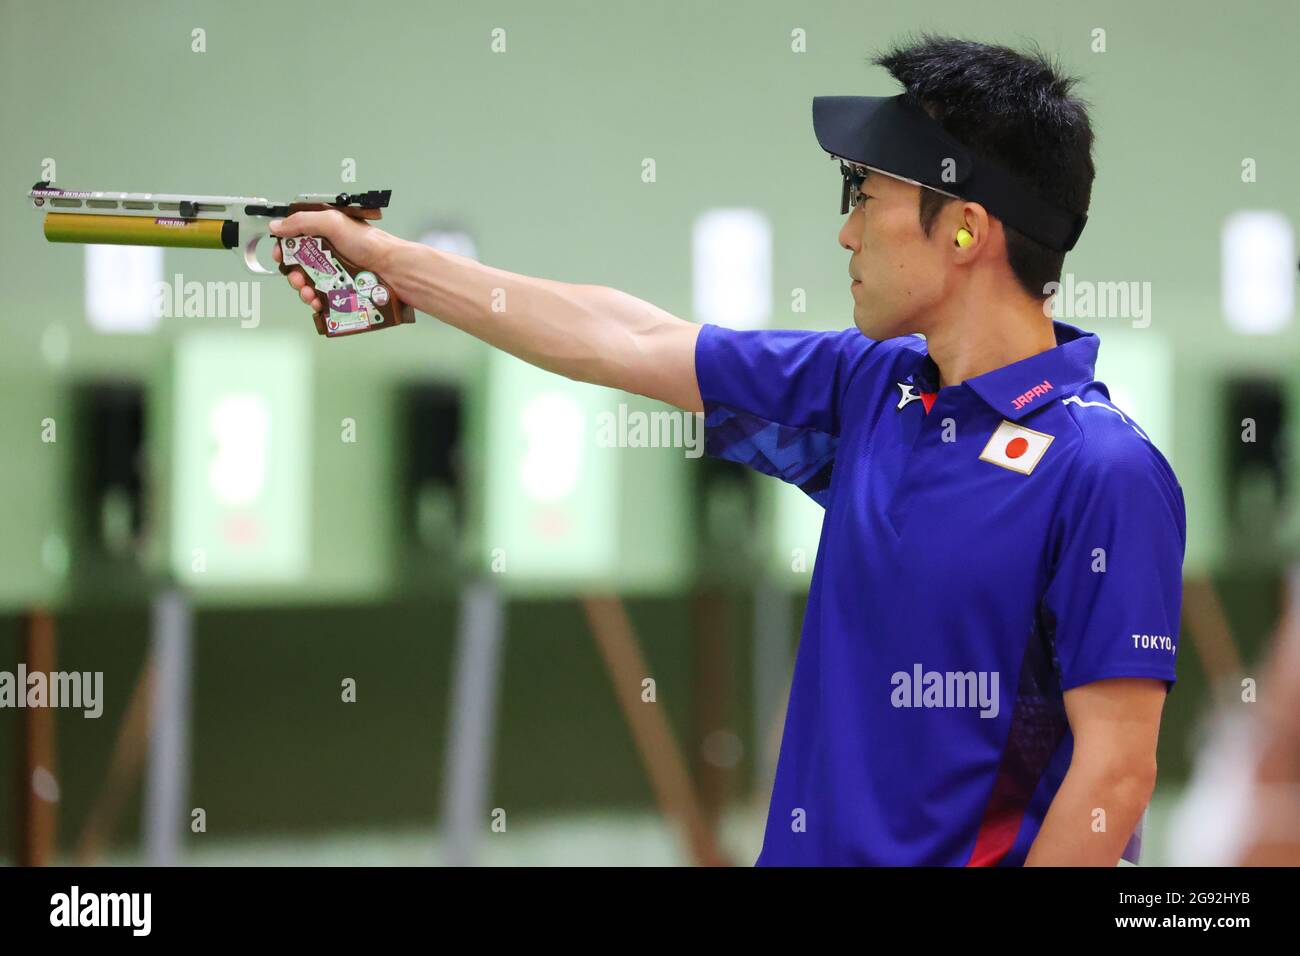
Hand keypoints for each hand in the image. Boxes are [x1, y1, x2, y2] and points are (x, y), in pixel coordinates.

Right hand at [268, 209, 394, 313]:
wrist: (393, 269)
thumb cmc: (368, 243)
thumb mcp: (333, 222)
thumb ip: (303, 222)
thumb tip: (276, 226)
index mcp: (325, 233)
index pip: (297, 239)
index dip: (285, 248)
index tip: (279, 256)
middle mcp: (329, 253)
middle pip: (299, 265)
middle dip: (292, 273)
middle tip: (297, 279)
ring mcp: (335, 274)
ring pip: (309, 284)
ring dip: (302, 289)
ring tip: (307, 293)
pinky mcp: (342, 292)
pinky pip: (322, 299)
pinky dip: (315, 302)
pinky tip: (316, 304)